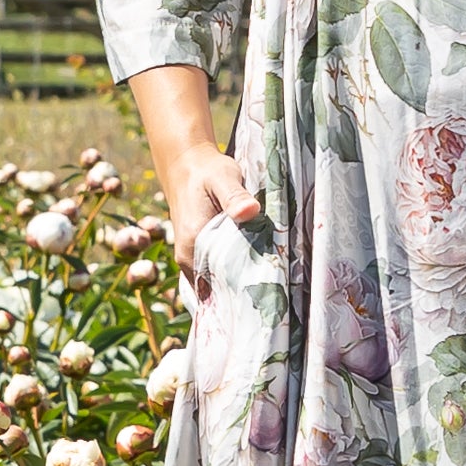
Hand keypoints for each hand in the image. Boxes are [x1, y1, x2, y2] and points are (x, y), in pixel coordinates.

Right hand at [126, 64, 254, 293]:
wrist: (187, 165)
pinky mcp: (199, 254)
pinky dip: (235, 276)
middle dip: (245, 294)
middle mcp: (188, 257)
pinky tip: (257, 276)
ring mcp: (192, 258)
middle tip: (277, 299)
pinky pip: (217, 274)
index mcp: (193, 244)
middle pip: (220, 288)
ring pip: (219, 283)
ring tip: (272, 293)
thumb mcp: (224, 178)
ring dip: (241, 286)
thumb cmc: (208, 172)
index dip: (242, 294)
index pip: (217, 284)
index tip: (268, 299)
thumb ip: (235, 197)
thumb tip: (250, 210)